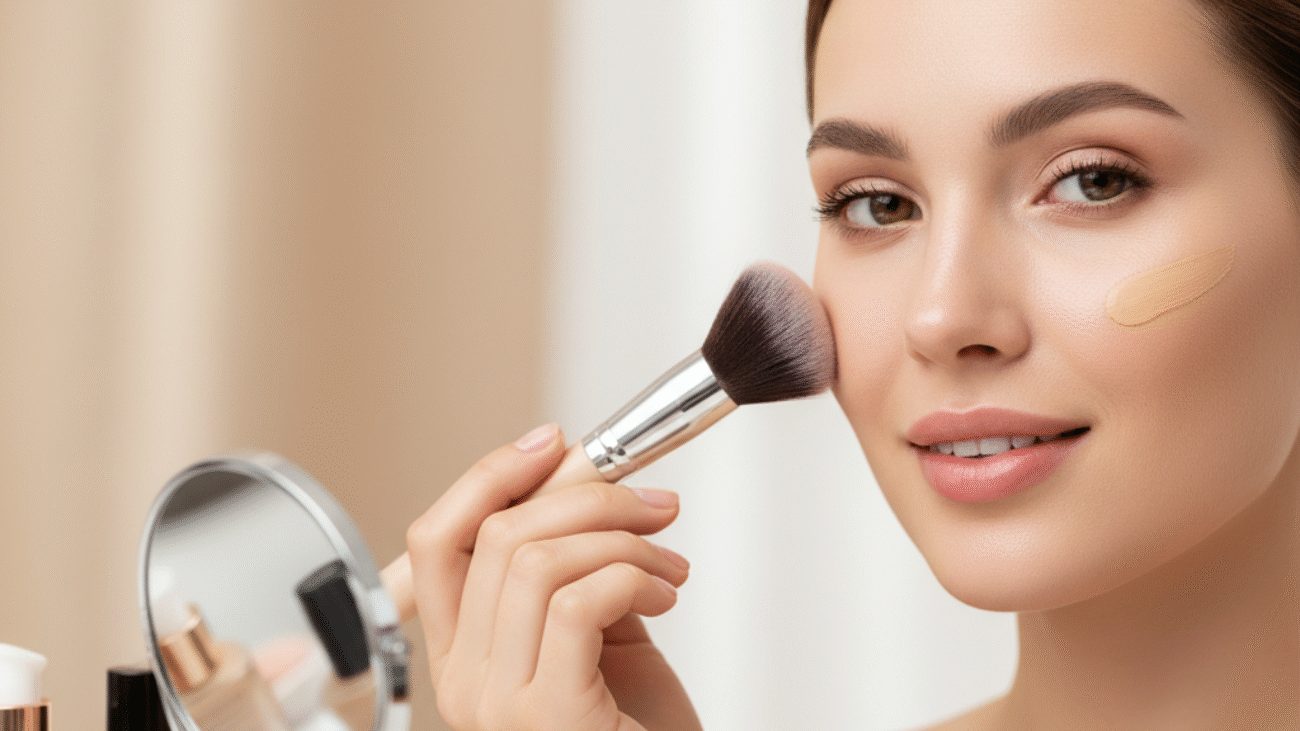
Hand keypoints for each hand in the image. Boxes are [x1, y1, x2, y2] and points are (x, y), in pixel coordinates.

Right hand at [405, 423, 703, 730]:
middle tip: (654, 507)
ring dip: (623, 540)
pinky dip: (632, 579)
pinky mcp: (545, 716)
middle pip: (496, 534)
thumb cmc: (639, 728)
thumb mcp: (597, 630)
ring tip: (670, 568)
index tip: (554, 444)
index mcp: (463, 654)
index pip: (437, 538)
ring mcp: (495, 702)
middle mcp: (462, 680)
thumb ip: (573, 564)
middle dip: (590, 496)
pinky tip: (665, 599)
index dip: (490, 475)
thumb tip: (581, 477)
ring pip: (535, 559)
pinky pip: (575, 603)